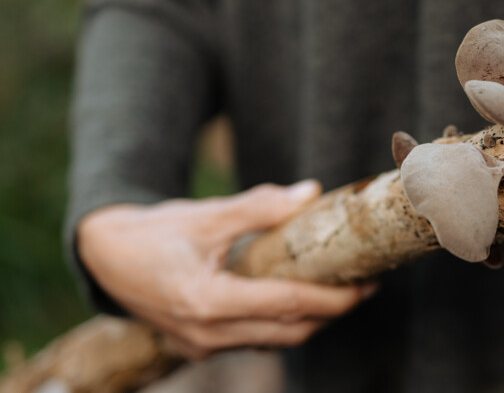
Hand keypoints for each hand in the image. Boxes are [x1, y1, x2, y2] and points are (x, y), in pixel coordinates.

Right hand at [77, 181, 376, 359]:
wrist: (102, 256)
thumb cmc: (152, 232)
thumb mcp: (205, 215)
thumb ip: (258, 207)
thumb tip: (309, 193)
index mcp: (208, 301)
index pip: (288, 307)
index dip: (333, 299)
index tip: (365, 285)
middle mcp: (207, 332)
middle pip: (289, 333)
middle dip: (331, 313)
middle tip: (364, 287)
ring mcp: (202, 344)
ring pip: (273, 341)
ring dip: (309, 321)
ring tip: (340, 291)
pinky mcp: (200, 345)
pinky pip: (253, 341)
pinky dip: (282, 325)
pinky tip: (300, 299)